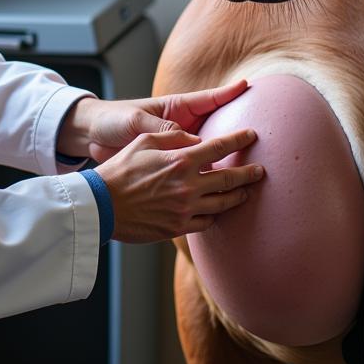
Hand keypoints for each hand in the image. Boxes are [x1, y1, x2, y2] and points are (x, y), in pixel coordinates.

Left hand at [56, 75, 251, 162]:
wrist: (91, 137)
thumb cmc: (112, 120)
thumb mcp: (136, 122)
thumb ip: (161, 130)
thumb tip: (192, 143)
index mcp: (173, 109)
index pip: (206, 100)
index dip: (227, 93)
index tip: (247, 86)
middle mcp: (180, 127)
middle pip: (214, 128)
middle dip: (234, 130)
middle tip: (257, 133)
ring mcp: (175, 147)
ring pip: (206, 152)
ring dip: (222, 158)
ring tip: (246, 164)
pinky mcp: (168, 166)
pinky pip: (191, 170)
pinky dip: (203, 177)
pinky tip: (217, 188)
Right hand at [95, 127, 262, 242]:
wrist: (102, 205)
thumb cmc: (120, 169)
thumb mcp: (143, 141)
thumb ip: (172, 137)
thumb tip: (195, 138)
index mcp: (180, 160)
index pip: (219, 147)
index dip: (238, 140)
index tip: (251, 135)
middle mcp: (188, 185)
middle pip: (228, 179)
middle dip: (248, 173)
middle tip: (261, 171)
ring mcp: (185, 209)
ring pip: (222, 204)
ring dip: (238, 197)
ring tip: (246, 192)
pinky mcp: (178, 227)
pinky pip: (206, 222)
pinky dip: (215, 215)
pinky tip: (218, 211)